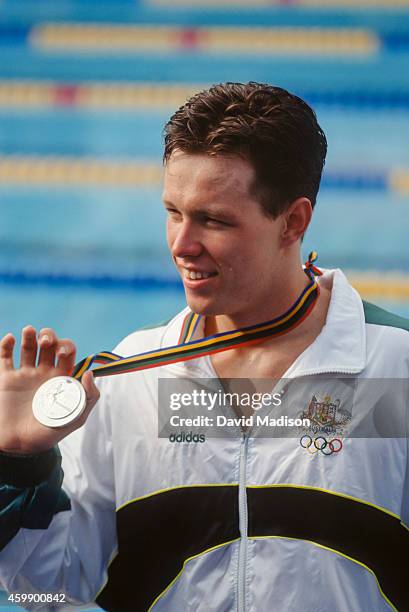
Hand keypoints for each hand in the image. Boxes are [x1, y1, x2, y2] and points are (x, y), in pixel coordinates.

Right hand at [0, 326, 99, 453]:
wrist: (20, 446)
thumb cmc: (49, 434)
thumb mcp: (76, 418)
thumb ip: (89, 397)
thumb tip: (90, 372)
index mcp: (61, 377)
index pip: (66, 352)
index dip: (66, 346)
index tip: (61, 353)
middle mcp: (44, 372)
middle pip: (47, 344)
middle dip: (48, 337)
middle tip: (46, 342)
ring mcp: (24, 374)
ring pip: (28, 346)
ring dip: (29, 335)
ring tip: (29, 331)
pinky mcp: (6, 378)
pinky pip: (5, 356)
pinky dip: (6, 344)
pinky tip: (10, 338)